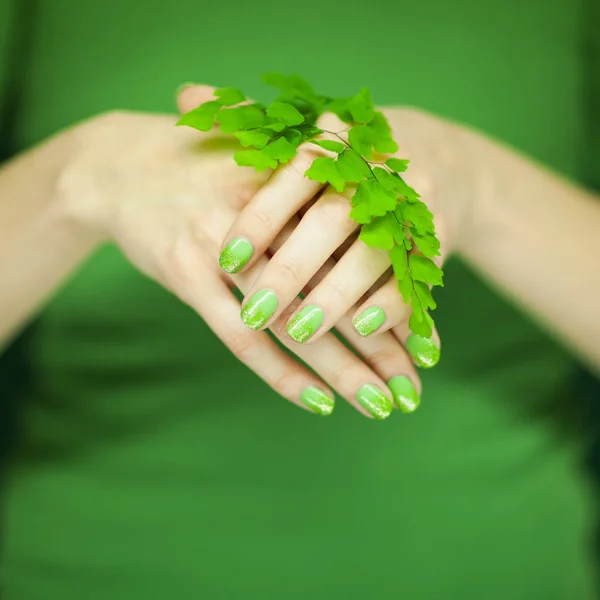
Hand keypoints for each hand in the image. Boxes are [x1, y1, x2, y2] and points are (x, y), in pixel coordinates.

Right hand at [55, 88, 422, 418]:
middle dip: (382, 345)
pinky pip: (241, 335)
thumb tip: (380, 248)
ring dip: (343, 368)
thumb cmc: (205, 171)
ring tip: (381, 406)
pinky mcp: (187, 271)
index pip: (365, 254)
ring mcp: (225, 243)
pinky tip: (318, 402)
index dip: (399, 300)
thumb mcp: (265, 168)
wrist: (120, 164)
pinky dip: (281, 372)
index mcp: (298, 182)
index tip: (428, 345)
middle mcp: (270, 211)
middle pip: (340, 291)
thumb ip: (316, 202)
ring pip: (297, 320)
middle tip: (415, 388)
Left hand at [218, 105, 483, 368]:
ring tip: (301, 332)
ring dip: (337, 295)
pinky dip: (390, 304)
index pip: (294, 175)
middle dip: (293, 269)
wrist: (439, 159)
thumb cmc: (347, 160)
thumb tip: (185, 95)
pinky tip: (361, 330)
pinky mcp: (436, 237)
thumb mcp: (307, 137)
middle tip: (255, 314)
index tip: (225, 261)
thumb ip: (250, 126)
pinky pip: (416, 274)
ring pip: (374, 252)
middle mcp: (377, 168)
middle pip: (333, 219)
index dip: (259, 219)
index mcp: (336, 139)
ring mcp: (413, 203)